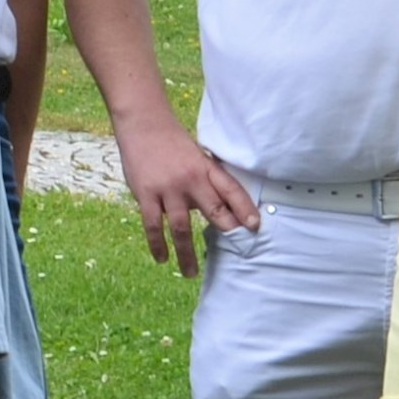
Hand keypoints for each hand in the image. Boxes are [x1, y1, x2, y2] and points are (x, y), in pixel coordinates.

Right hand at [112, 117, 256, 278]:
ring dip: (187, 253)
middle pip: (213, 210)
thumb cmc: (173, 143)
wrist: (143, 124)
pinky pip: (153, 226)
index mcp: (206, 168)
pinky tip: (162, 259)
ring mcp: (167, 189)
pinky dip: (158, 245)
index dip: (245, 208)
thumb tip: (222, 210)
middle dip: (226, 232)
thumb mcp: (197, 157)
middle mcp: (190, 179)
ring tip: (192, 273)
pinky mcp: (146, 195)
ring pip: (181, 227)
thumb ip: (207, 181)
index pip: (231, 190)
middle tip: (236, 254)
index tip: (255, 226)